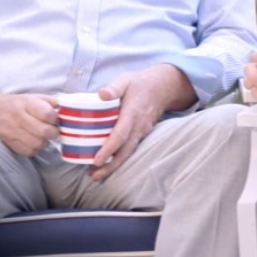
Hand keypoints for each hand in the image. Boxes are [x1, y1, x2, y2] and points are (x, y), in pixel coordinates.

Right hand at [0, 93, 60, 156]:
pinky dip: (35, 149)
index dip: (55, 118)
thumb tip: (64, 107)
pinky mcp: (10, 144)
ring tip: (43, 136)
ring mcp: (13, 132)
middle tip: (53, 130)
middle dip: (53, 132)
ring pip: (38, 144)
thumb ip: (49, 101)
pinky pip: (29, 152)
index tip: (55, 118)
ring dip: (45, 141)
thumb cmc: (14, 103)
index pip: (47, 114)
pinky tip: (35, 142)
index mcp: (25, 103)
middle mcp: (19, 118)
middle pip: (44, 131)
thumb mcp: (31, 96)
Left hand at [87, 65, 190, 181]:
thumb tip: (101, 94)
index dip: (109, 149)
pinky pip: (130, 150)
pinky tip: (108, 165)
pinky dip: (119, 160)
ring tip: (96, 176)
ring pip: (127, 153)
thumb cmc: (139, 83)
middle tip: (93, 176)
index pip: (120, 135)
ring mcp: (141, 132)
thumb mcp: (125, 80)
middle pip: (124, 151)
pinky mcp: (141, 135)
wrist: (162, 88)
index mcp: (132, 114)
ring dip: (113, 166)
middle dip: (109, 166)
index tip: (97, 160)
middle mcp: (138, 127)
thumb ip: (114, 88)